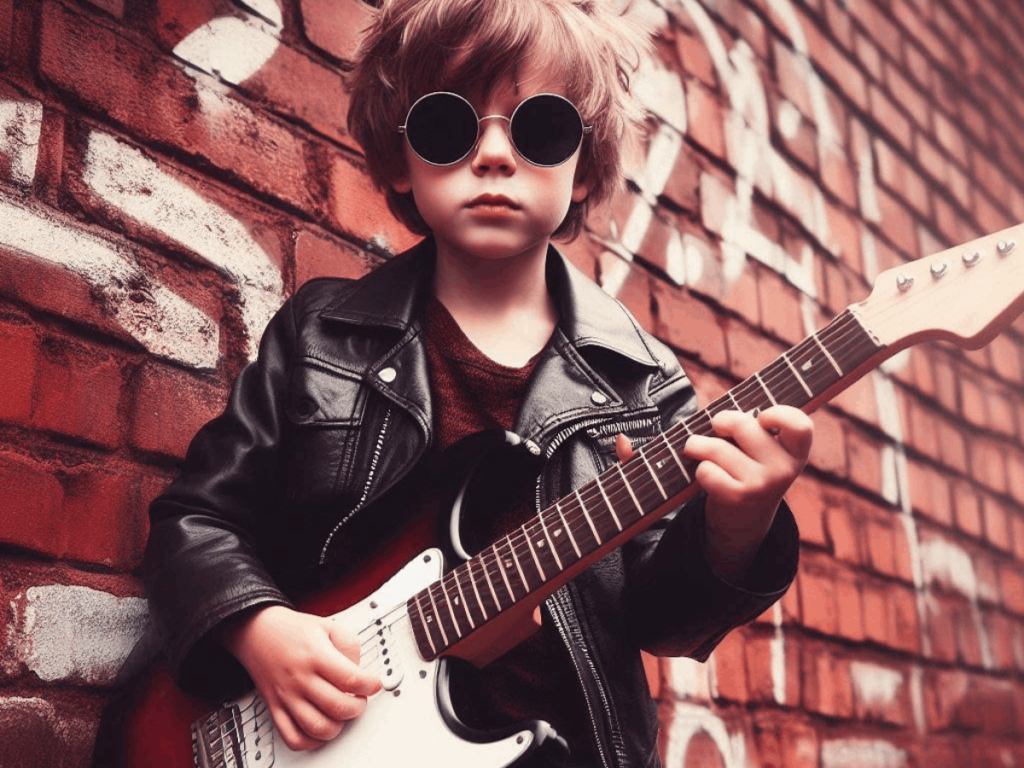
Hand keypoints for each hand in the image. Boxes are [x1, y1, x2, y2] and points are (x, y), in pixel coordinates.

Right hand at [220, 605, 382, 750]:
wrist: (257, 631)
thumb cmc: (292, 630)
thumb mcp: (328, 626)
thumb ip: (349, 645)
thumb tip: (360, 671)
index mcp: (316, 656)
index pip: (350, 679)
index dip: (370, 685)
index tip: (374, 684)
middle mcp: (300, 678)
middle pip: (338, 707)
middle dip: (358, 707)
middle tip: (360, 699)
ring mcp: (286, 696)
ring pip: (317, 727)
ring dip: (338, 726)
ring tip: (341, 713)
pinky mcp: (275, 707)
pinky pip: (292, 737)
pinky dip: (310, 741)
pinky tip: (320, 729)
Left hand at [680, 406, 812, 580]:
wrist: (745, 520)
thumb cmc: (749, 469)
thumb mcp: (765, 451)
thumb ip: (756, 428)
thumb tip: (721, 418)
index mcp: (796, 453)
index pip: (799, 425)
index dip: (778, 414)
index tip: (760, 417)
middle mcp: (785, 470)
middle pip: (743, 426)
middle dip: (721, 421)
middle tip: (717, 426)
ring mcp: (762, 485)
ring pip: (717, 448)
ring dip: (698, 445)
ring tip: (697, 448)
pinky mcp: (738, 498)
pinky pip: (706, 469)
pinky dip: (699, 468)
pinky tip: (708, 474)